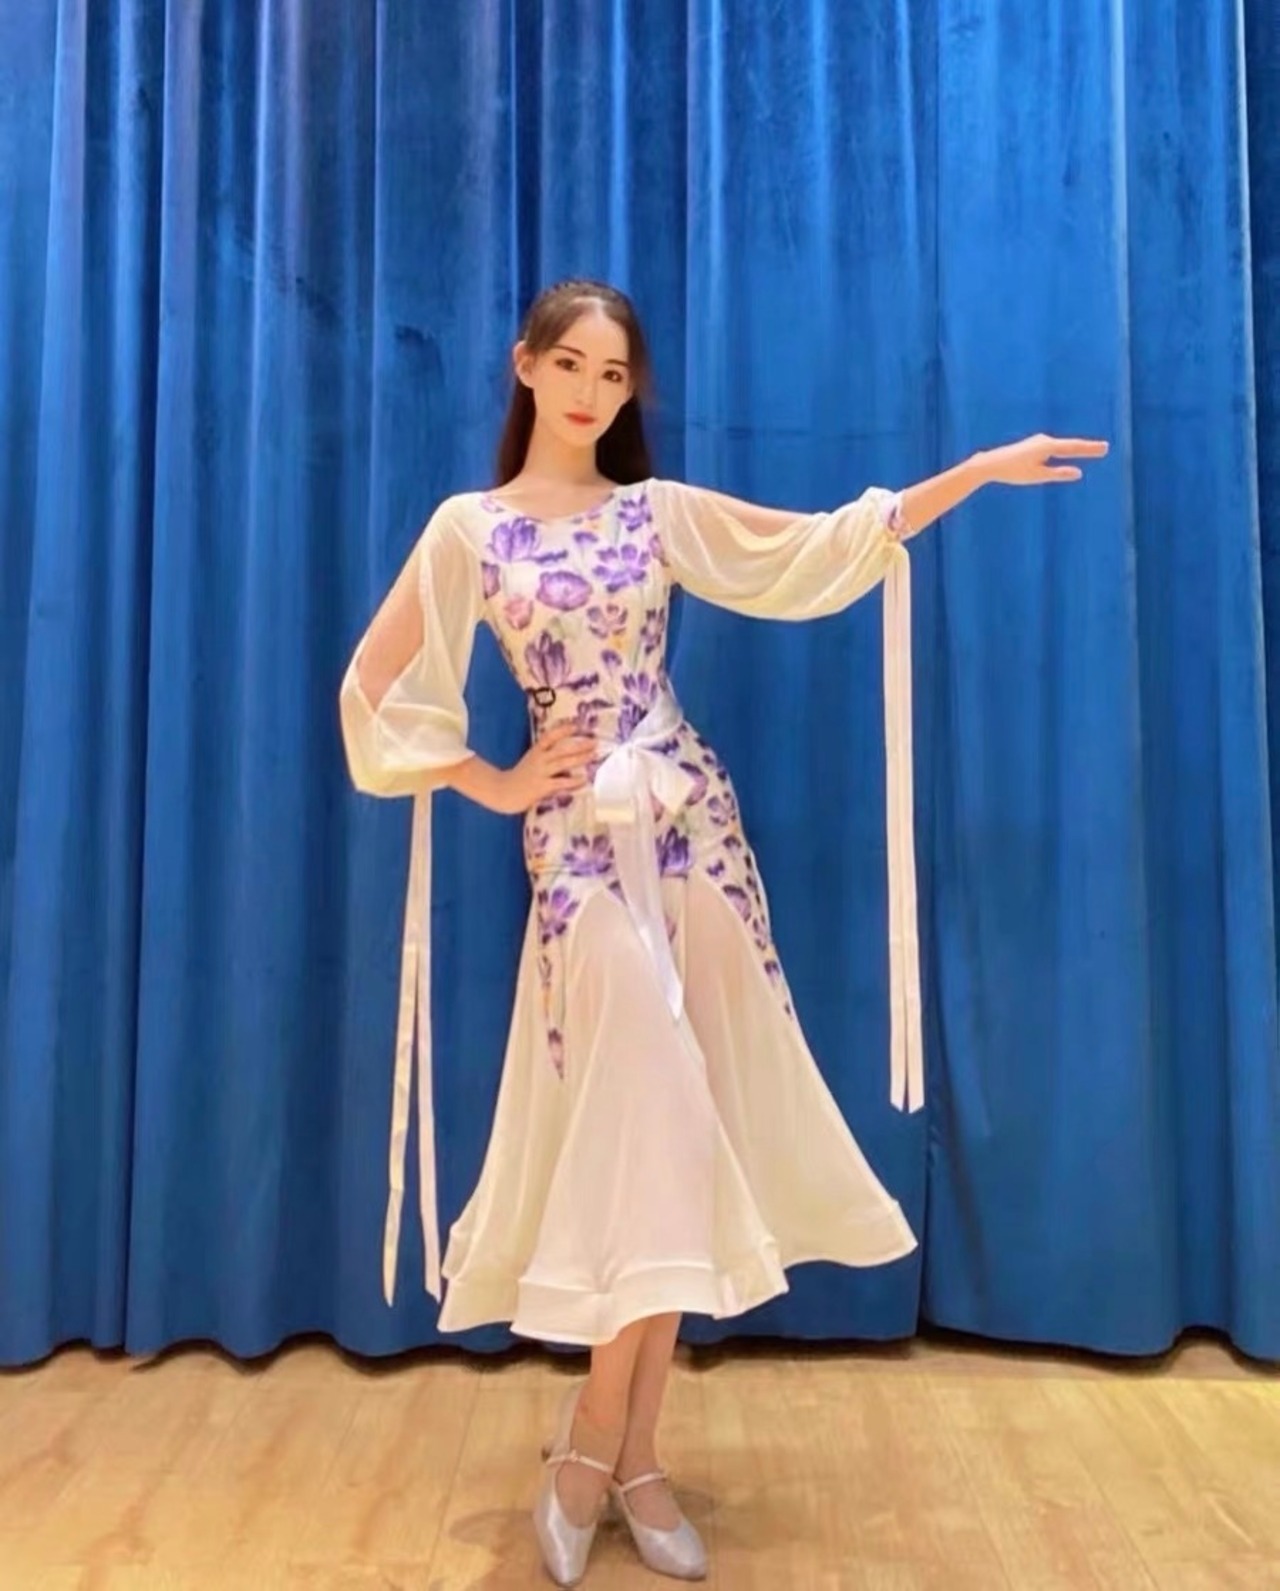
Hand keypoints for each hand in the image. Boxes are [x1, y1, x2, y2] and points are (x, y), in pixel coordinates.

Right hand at [495, 721, 596, 814]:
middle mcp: (539, 759)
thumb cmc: (518, 778)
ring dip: (579, 758)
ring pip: (563, 762)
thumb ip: (544, 758)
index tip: (576, 726)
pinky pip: (560, 782)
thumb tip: (563, 755)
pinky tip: (583, 780)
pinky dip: (573, 781)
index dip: (562, 730)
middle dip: (579, 745)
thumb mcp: (530, 762)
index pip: (549, 736)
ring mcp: (541, 772)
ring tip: (593, 755)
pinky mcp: (542, 786)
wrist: (501, 791)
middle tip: (594, 742)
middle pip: (561, 749)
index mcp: (535, 752)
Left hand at [978, 434, 1108, 486]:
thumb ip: (1058, 474)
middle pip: (1070, 445)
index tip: (1105, 448)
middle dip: (1087, 447)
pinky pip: (1055, 448)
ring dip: (1077, 448)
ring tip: (1093, 450)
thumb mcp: (1037, 476)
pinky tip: (1069, 451)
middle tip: (1105, 448)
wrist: (991, 463)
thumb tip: (1078, 472)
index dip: (1090, 449)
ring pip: (1062, 446)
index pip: (1073, 448)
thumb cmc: (1013, 471)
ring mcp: (1039, 442)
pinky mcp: (1034, 446)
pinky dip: (1066, 449)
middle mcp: (1045, 440)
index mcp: (1047, 446)